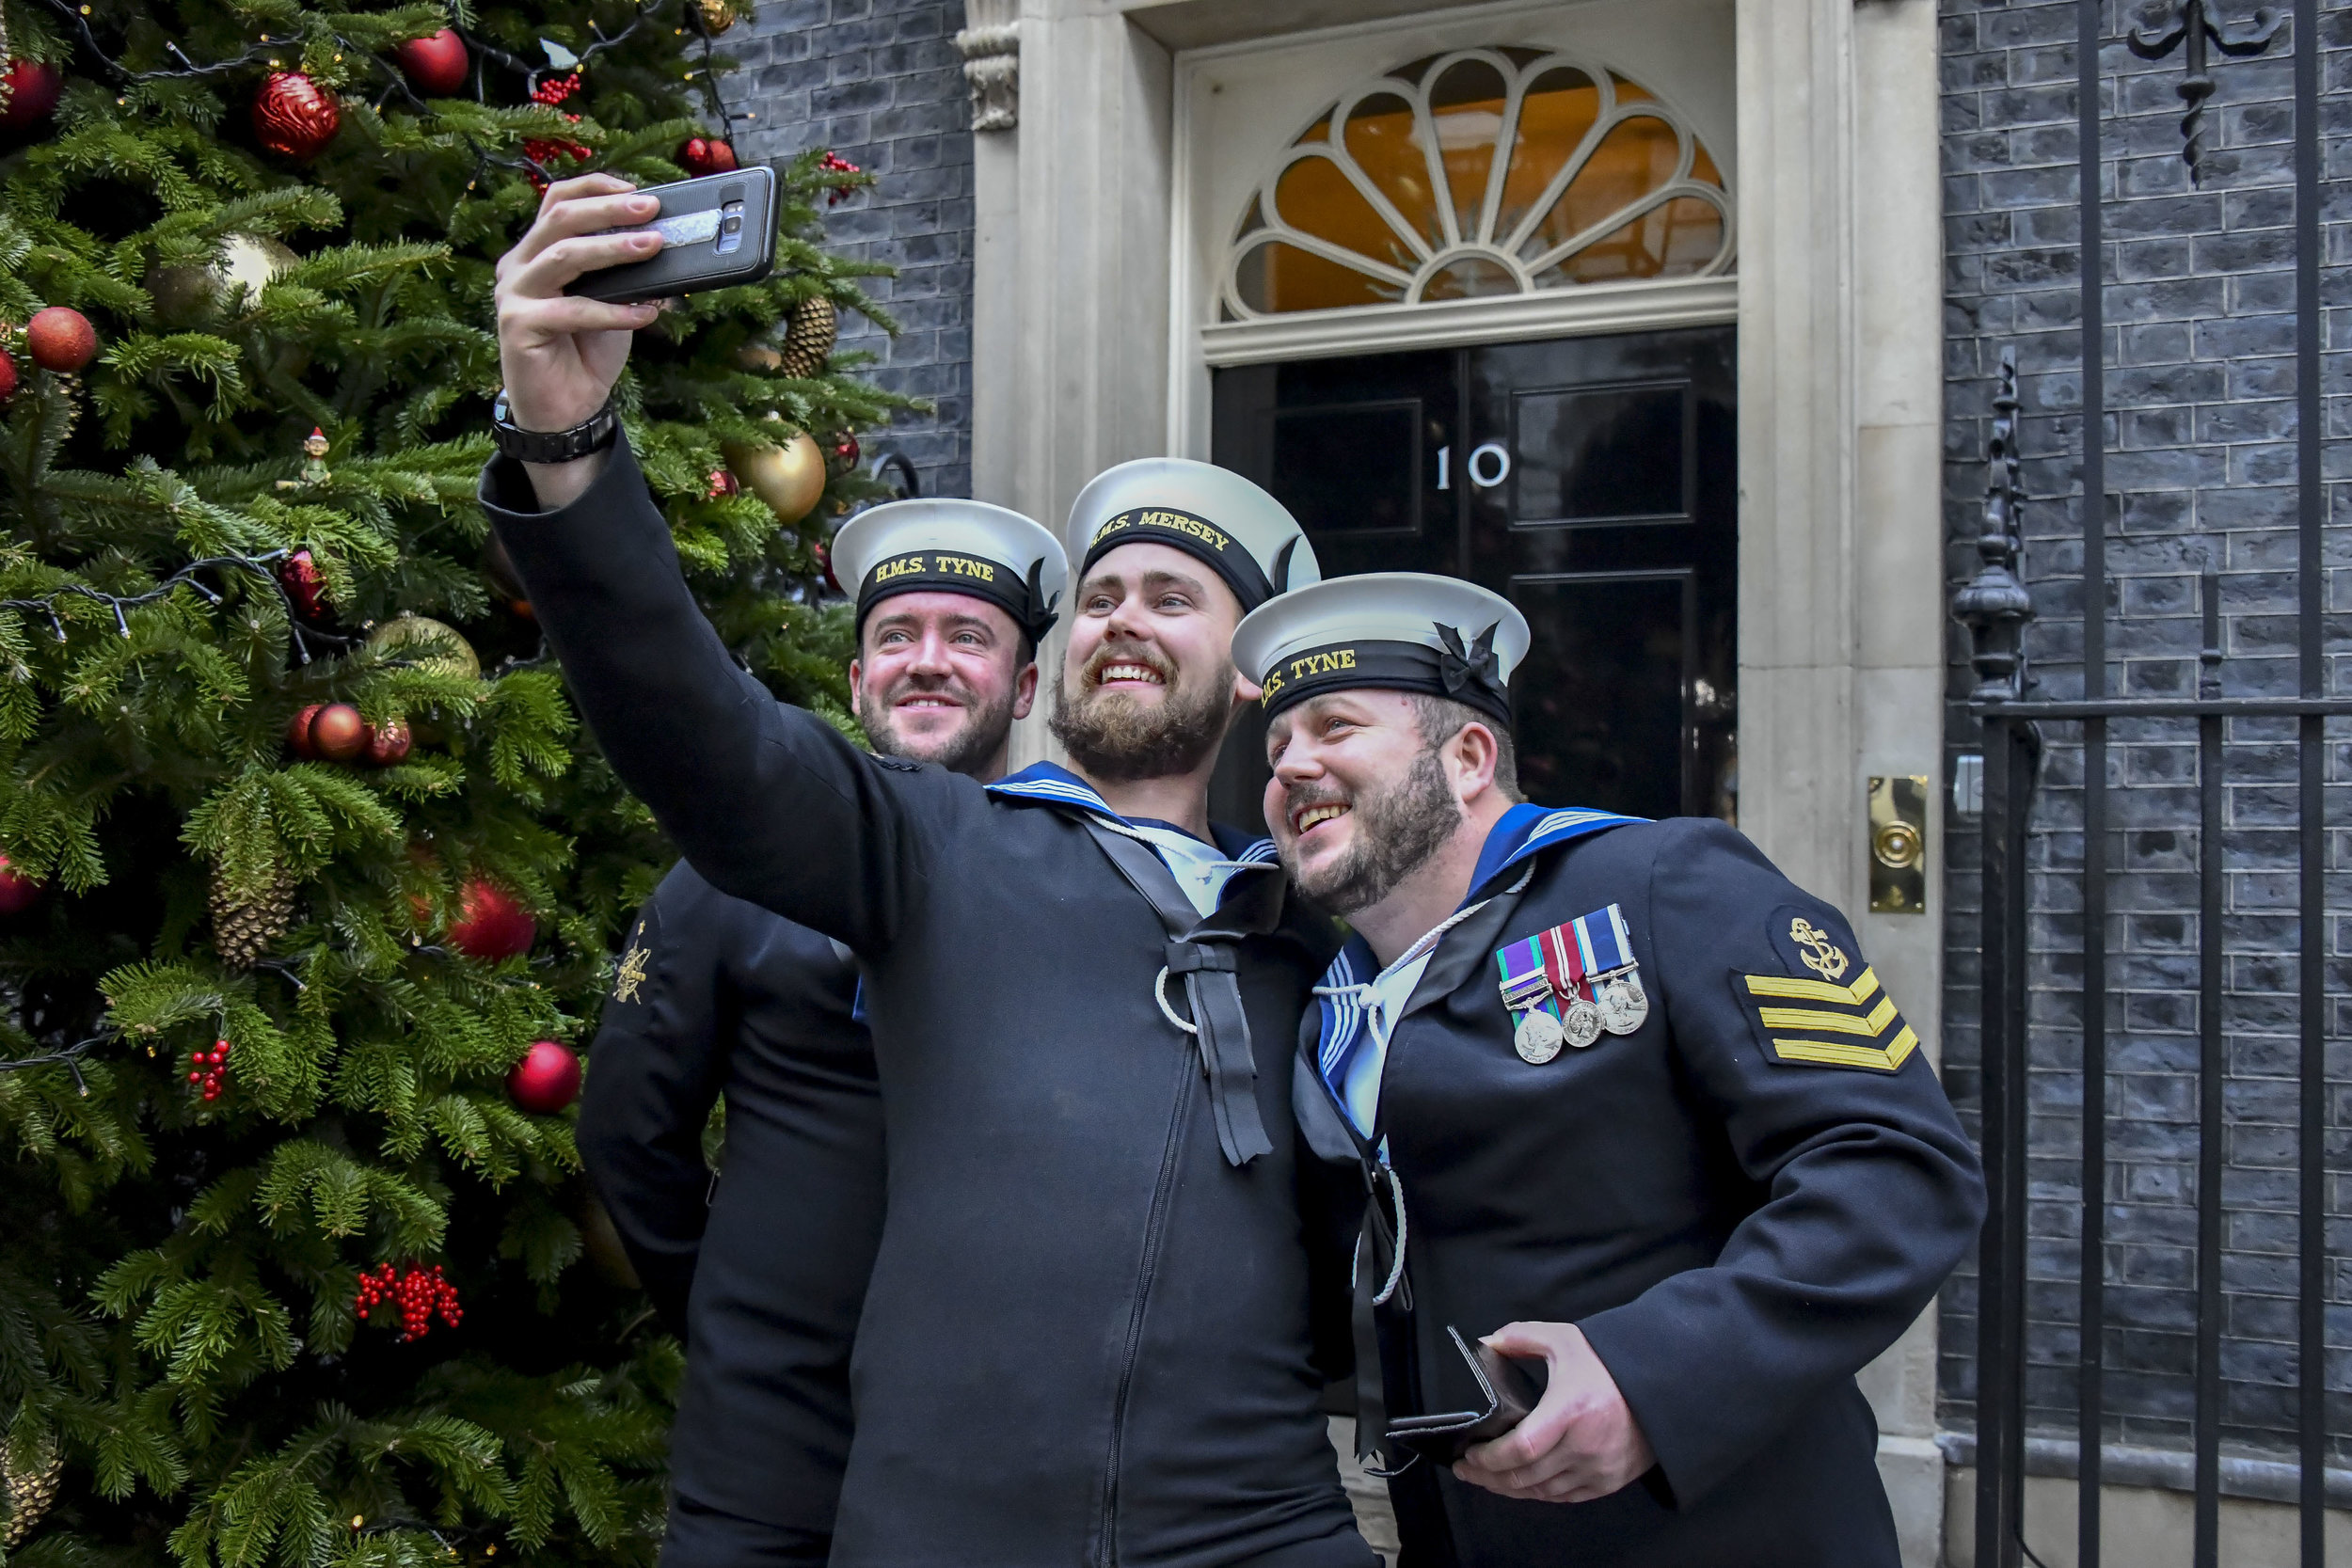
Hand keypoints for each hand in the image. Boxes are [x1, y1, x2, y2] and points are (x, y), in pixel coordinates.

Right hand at [493, 174, 664, 500]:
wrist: (565, 409)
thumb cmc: (587, 352)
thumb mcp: (613, 302)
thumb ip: (627, 274)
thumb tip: (665, 245)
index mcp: (536, 251)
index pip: (557, 200)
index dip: (596, 187)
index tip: (637, 189)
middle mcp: (518, 266)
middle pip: (561, 219)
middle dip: (610, 209)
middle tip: (651, 210)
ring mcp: (514, 295)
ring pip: (564, 255)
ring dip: (613, 249)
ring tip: (653, 246)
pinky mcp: (518, 326)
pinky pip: (573, 311)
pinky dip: (614, 311)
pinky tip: (647, 312)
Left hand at [1452, 1321, 1654, 1503]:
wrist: (1660, 1387)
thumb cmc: (1609, 1365)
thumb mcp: (1564, 1340)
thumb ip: (1521, 1337)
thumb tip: (1487, 1343)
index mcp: (1571, 1410)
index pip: (1522, 1448)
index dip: (1490, 1458)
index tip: (1469, 1454)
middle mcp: (1585, 1446)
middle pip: (1526, 1476)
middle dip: (1489, 1477)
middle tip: (1466, 1470)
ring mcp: (1598, 1468)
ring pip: (1542, 1491)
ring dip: (1509, 1489)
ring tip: (1487, 1478)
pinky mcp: (1608, 1481)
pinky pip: (1564, 1497)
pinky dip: (1538, 1494)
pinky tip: (1520, 1485)